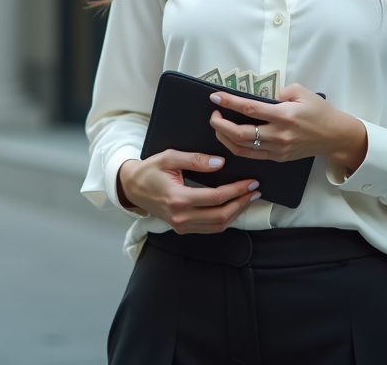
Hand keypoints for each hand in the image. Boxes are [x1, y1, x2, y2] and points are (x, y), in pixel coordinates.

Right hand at [117, 150, 261, 233]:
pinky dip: (224, 219)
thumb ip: (196, 160)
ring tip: (248, 198)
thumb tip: (220, 163)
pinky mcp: (182, 229)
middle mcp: (181, 217)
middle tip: (255, 191)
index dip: (237, 190)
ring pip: (217, 225)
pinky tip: (233, 208)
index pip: (216, 198)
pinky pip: (209, 228)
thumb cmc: (149, 170)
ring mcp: (181, 226)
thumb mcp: (170, 157)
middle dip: (241, 203)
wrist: (131, 187)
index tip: (250, 182)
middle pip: (221, 215)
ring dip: (236, 213)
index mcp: (178, 199)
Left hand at [208, 84, 367, 171]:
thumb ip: (280, 91)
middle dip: (220, 124)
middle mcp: (279, 134)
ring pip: (241, 147)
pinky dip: (235, 146)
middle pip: (240, 133)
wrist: (334, 137)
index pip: (249, 109)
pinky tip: (229, 137)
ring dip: (224, 136)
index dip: (229, 102)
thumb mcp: (302, 92)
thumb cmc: (319, 112)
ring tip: (218, 125)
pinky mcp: (277, 158)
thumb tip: (261, 97)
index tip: (215, 96)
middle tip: (214, 113)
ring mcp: (277, 149)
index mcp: (284, 115)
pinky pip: (251, 155)